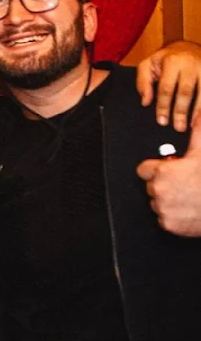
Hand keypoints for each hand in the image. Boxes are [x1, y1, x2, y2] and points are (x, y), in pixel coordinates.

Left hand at [136, 42, 200, 130]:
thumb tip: (145, 101)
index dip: (164, 106)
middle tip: (178, 128)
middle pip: (185, 92)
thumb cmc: (167, 58)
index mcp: (172, 61)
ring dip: (198, 112)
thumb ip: (143, 81)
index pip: (166, 87)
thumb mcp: (149, 63)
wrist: (189, 45)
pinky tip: (200, 119)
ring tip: (193, 128)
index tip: (162, 121)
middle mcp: (190, 64)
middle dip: (181, 111)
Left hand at [136, 111, 200, 235]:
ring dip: (168, 200)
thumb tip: (199, 115)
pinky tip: (187, 209)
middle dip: (163, 184)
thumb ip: (197, 132)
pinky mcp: (168, 224)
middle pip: (151, 186)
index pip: (144, 170)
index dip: (155, 168)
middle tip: (182, 183)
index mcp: (163, 172)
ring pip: (158, 203)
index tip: (165, 169)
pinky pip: (165, 219)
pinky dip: (173, 216)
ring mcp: (163, 209)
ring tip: (187, 196)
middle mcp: (159, 191)